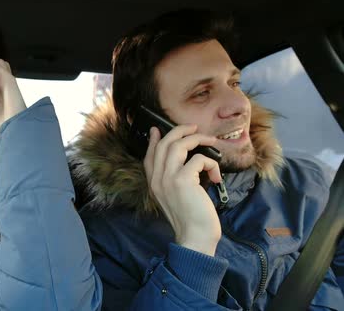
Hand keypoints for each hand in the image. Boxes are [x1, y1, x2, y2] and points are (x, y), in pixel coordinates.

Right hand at [144, 125, 221, 255]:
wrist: (195, 237)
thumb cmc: (191, 219)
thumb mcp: (177, 197)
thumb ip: (176, 179)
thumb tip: (187, 161)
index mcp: (154, 183)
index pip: (149, 155)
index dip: (154, 140)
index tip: (158, 129)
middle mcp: (157, 179)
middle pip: (164, 144)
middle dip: (180, 131)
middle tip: (194, 128)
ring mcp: (168, 178)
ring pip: (178, 145)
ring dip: (197, 139)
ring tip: (211, 142)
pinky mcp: (183, 180)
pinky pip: (199, 159)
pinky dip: (211, 164)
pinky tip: (216, 177)